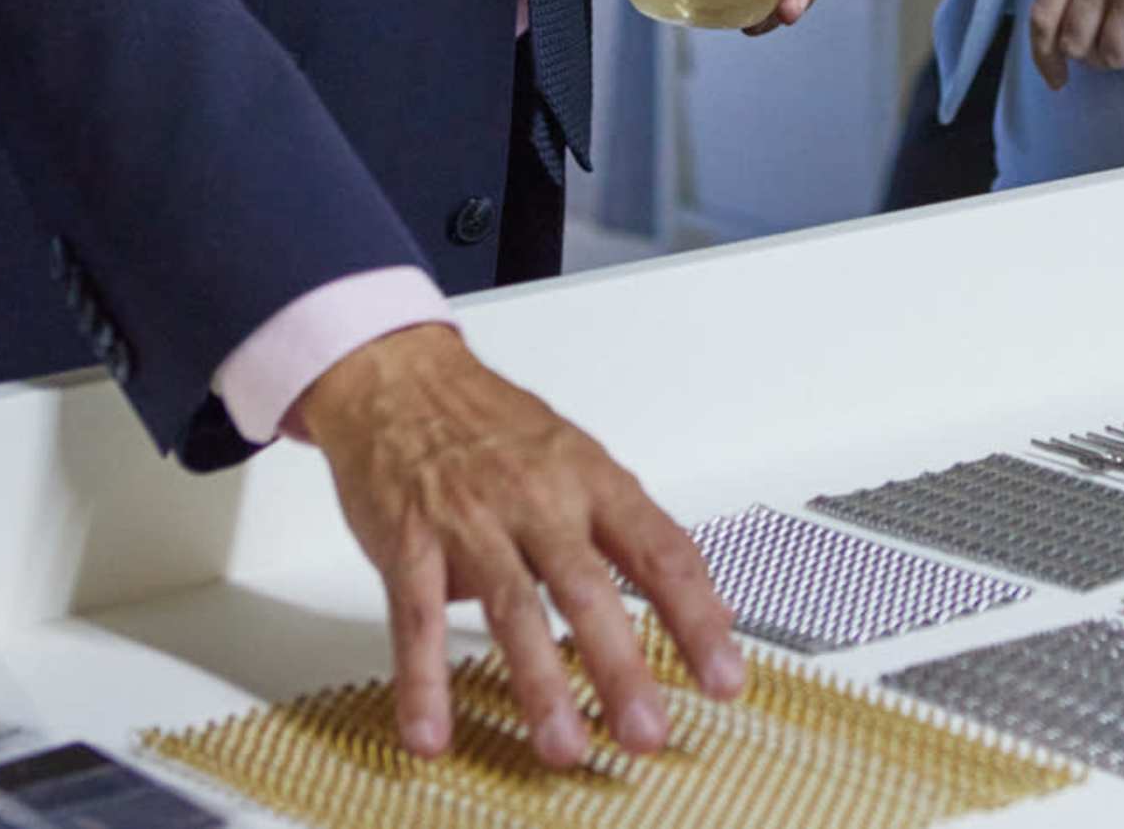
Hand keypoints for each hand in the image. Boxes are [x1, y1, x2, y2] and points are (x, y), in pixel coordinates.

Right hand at [300, 323, 744, 767]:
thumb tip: (704, 604)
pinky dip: (424, 681)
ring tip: (563, 743)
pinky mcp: (410, 543)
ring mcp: (472, 522)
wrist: (401, 379)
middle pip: (588, 588)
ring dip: (539, 683)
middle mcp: (538, 498)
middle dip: (620, 666)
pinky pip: (416, 620)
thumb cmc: (494, 426)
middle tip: (646, 729)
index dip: (697, 619)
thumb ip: (634, 534)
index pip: (661, 552)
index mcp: (591, 479)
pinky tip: (433, 730)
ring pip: (511, 608)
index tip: (722, 678)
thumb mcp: (579, 461)